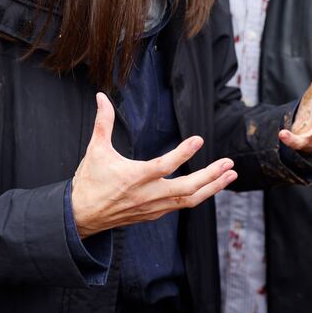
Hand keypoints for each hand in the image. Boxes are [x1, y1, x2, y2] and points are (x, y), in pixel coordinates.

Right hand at [71, 93, 237, 237]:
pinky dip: (198, 196)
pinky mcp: (154, 214)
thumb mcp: (95, 150)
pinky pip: (181, 206)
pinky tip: (210, 186)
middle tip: (229, 163)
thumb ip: (103, 122)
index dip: (183, 153)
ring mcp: (153, 207)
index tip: (199, 139)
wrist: (81, 216)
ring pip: (189, 200)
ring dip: (212, 187)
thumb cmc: (90, 181)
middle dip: (211, 176)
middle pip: (187, 188)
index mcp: (134, 177)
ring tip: (230, 175)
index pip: (164, 165)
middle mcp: (148, 195)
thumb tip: (101, 97)